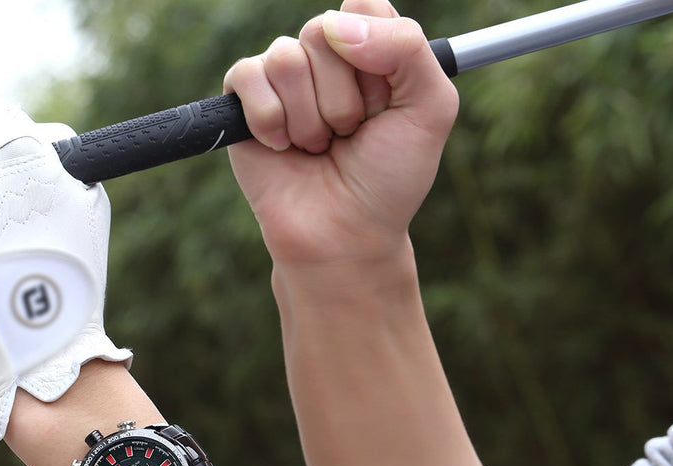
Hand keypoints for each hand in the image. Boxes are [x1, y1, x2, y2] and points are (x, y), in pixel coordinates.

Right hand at [224, 0, 457, 274]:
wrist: (344, 235)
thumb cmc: (388, 179)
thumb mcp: (430, 109)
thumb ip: (407, 47)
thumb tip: (335, 23)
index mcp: (371, 50)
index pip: (364, 8)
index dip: (375, 56)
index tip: (384, 102)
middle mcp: (325, 57)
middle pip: (323, 30)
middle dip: (343, 96)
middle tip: (350, 134)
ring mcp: (283, 80)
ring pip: (286, 58)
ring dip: (309, 118)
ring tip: (318, 148)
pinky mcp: (242, 103)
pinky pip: (248, 76)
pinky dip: (270, 120)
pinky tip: (283, 148)